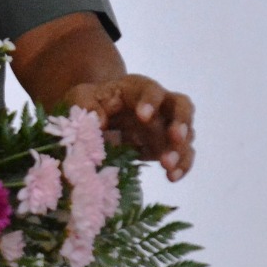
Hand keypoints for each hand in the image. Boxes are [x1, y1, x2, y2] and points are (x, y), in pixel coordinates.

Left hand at [62, 74, 194, 181]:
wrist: (97, 116)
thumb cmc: (91, 102)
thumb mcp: (81, 98)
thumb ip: (86, 105)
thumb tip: (99, 123)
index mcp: (137, 88)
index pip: (150, 89)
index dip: (150, 101)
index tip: (142, 116)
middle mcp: (159, 104)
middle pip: (181, 106)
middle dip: (181, 121)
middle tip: (174, 137)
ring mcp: (166, 126)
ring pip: (186, 133)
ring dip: (180, 150)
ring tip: (168, 165)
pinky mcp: (166, 147)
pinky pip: (182, 155)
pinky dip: (181, 166)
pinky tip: (172, 177)